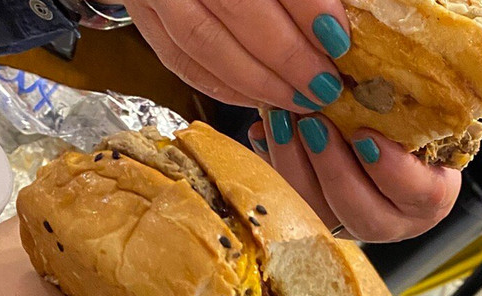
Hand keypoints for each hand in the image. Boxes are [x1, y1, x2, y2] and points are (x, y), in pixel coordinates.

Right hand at [124, 0, 351, 113]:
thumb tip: (334, 27)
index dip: (305, 7)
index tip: (338, 38)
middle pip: (235, 8)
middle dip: (286, 55)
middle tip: (324, 84)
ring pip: (204, 43)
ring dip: (258, 80)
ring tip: (299, 99)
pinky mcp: (144, 16)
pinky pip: (181, 61)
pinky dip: (224, 86)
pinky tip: (260, 97)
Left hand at [249, 115, 459, 240]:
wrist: (393, 136)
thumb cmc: (413, 119)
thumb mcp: (418, 111)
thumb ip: (402, 106)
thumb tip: (361, 72)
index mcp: (429, 196)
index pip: (419, 194)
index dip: (391, 169)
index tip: (365, 135)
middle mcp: (394, 220)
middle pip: (365, 215)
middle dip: (335, 170)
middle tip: (313, 124)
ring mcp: (352, 225)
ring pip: (323, 215)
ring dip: (297, 167)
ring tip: (281, 123)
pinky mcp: (318, 217)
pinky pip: (294, 202)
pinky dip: (274, 165)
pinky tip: (263, 134)